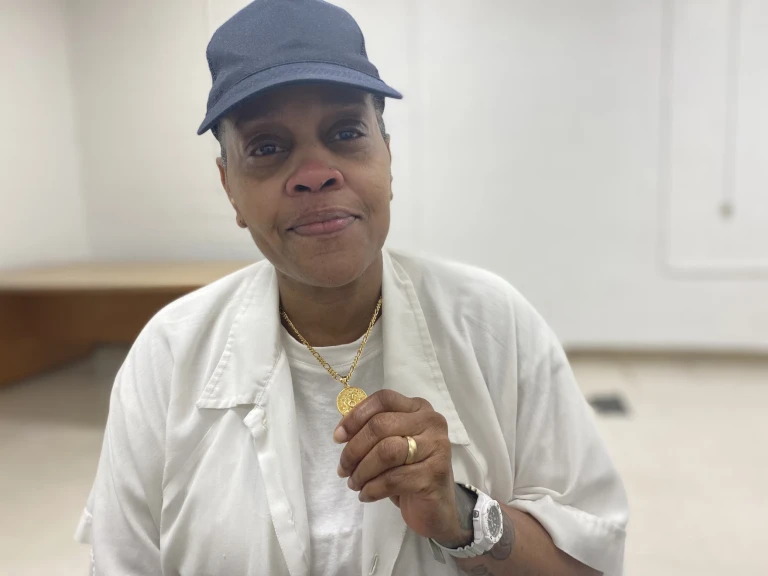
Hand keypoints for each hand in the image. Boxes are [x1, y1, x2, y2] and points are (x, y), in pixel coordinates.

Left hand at [334, 389, 471, 546]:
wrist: (435, 508)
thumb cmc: (408, 472)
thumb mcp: (392, 445)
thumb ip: (372, 431)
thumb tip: (342, 431)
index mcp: (419, 408)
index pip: (384, 399)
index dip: (356, 416)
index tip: (338, 437)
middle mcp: (431, 422)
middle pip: (380, 425)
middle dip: (354, 449)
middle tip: (343, 469)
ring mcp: (436, 447)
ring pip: (386, 451)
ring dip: (362, 471)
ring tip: (354, 484)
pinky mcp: (435, 474)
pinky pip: (393, 479)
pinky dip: (372, 489)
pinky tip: (365, 495)